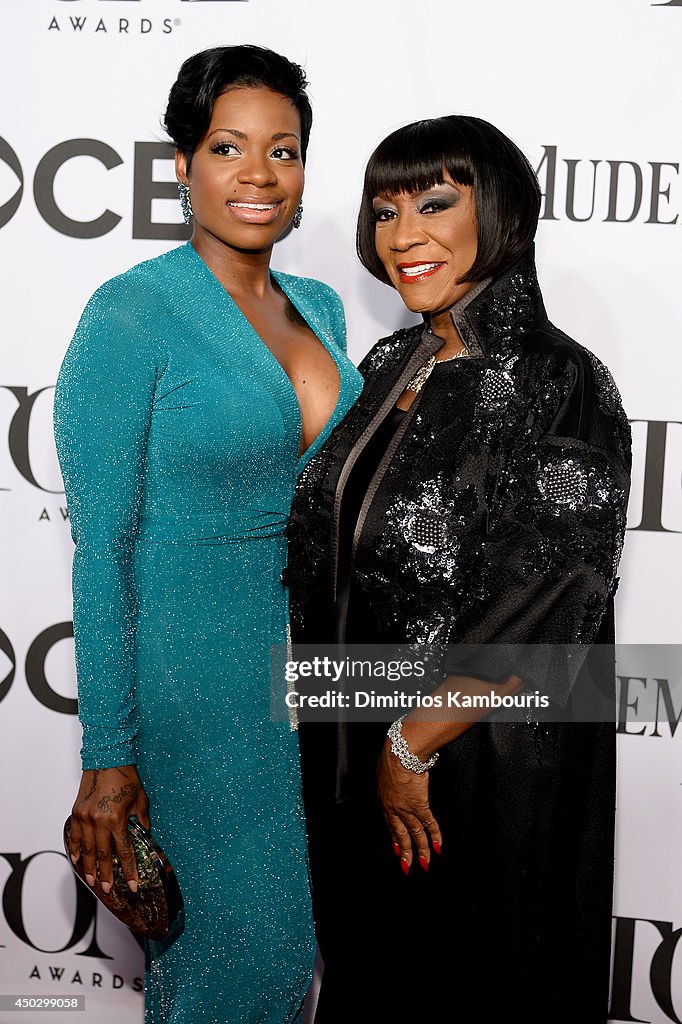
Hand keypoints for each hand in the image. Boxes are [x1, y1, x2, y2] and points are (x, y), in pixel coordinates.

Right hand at [68, 765, 150, 893]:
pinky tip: (78, 860)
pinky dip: (76, 850)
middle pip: (103, 855)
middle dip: (106, 874)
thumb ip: (142, 820)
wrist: (107, 758)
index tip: (132, 884)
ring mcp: (85, 817)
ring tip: (93, 881)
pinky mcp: (77, 812)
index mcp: (117, 819)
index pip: (124, 852)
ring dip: (90, 867)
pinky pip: (75, 836)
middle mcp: (99, 821)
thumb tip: (144, 835)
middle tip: (108, 888)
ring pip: (87, 850)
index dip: (129, 871)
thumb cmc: (125, 777)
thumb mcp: (141, 800)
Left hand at [376, 739, 441, 875]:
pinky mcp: (420, 805)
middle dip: (404, 852)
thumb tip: (390, 779)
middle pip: (400, 834)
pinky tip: (438, 847)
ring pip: (415, 834)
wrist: (400, 754)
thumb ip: (388, 780)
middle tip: (407, 865)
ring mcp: (407, 809)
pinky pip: (429, 825)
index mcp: (384, 799)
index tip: (396, 848)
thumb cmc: (391, 757)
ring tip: (425, 863)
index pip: (390, 823)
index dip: (394, 837)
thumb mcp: (384, 771)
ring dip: (421, 850)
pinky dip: (435, 836)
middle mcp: (394, 808)